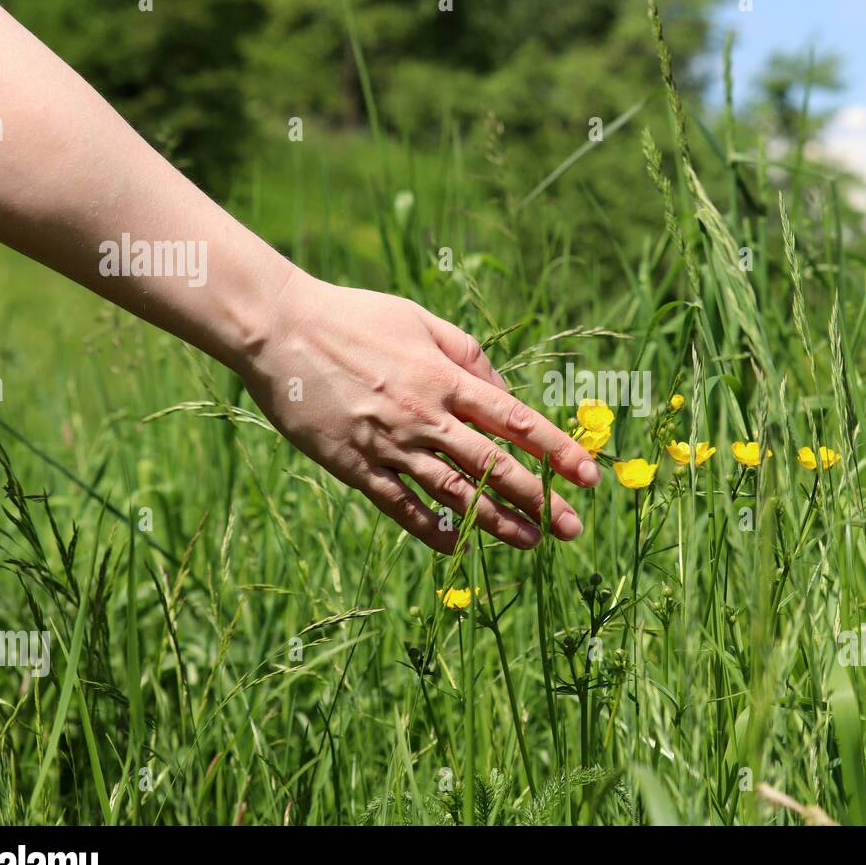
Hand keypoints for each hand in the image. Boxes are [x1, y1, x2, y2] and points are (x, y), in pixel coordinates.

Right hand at [236, 271, 599, 552]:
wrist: (277, 329)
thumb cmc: (354, 318)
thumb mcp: (421, 321)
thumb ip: (470, 357)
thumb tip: (507, 396)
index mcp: (444, 378)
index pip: (514, 421)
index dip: (556, 451)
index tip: (588, 476)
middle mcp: (424, 416)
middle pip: (493, 465)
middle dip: (539, 498)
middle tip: (571, 528)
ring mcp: (389, 444)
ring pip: (453, 492)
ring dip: (496, 521)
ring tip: (531, 542)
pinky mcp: (354, 466)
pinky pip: (400, 504)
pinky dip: (431, 527)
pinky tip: (458, 546)